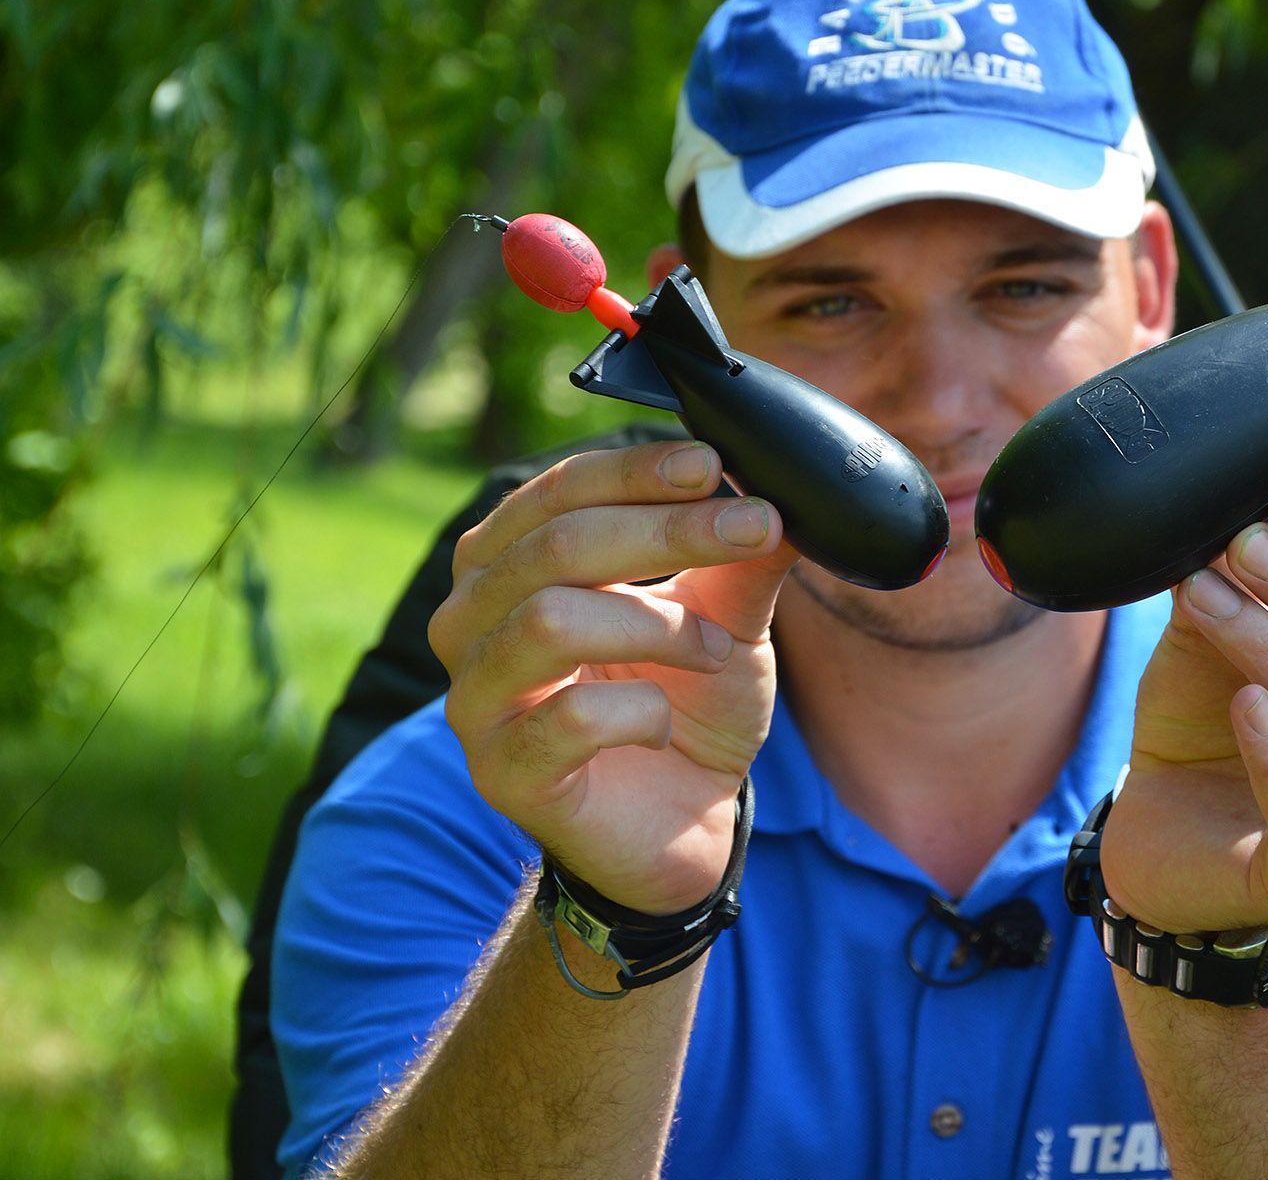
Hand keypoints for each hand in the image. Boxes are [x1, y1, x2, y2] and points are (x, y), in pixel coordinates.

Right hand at [427, 441, 796, 913]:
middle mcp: (470, 623)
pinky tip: (666, 723)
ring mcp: (476, 701)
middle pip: (555, 546)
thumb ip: (739, 557)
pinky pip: (570, 718)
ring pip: (550, 621)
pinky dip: (642, 711)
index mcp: (508, 566)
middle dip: (667, 530)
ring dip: (658, 625)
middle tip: (755, 529)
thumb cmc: (688, 706)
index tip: (712, 464)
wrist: (685, 825)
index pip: (558, 493)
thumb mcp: (725, 618)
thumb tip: (776, 485)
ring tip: (716, 648)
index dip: (634, 472)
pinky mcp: (502, 774)